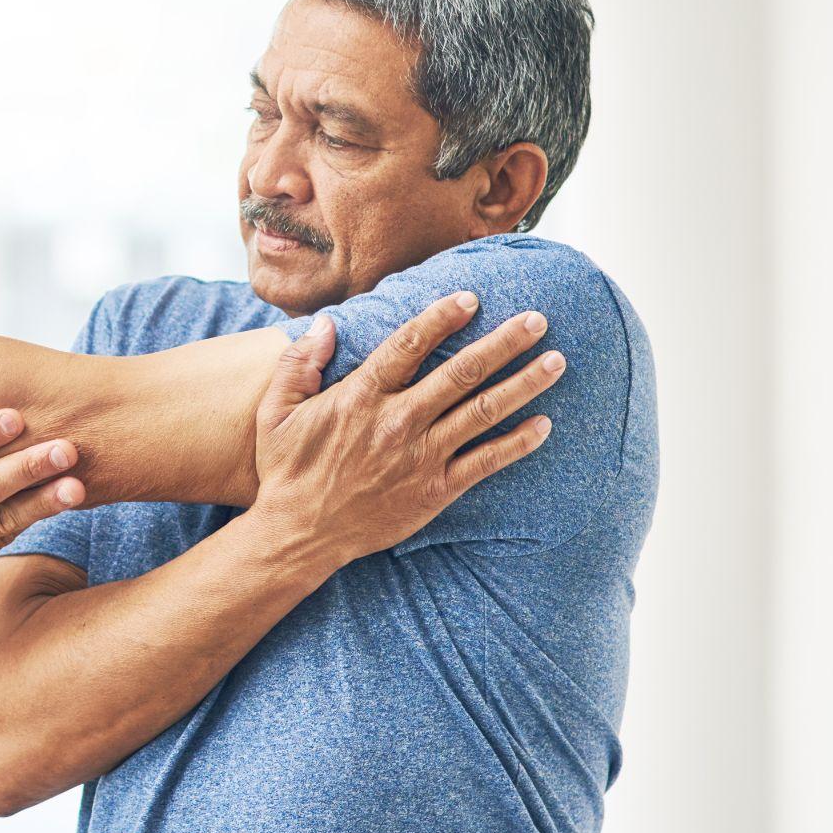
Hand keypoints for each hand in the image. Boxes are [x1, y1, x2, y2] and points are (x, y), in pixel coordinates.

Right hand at [249, 292, 563, 567]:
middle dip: (504, 342)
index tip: (471, 298)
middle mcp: (397, 421)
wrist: (299, 534)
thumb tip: (325, 324)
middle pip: (460, 372)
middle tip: (538, 319)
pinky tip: (544, 425)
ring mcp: (420, 457)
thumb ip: (298, 364)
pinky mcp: (435, 490)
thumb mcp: (276, 412)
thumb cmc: (287, 469)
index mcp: (361, 396)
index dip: (442, 317)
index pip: (409, 344)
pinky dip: (517, 443)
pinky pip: (485, 462)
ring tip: (555, 361)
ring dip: (522, 384)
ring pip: (482, 412)